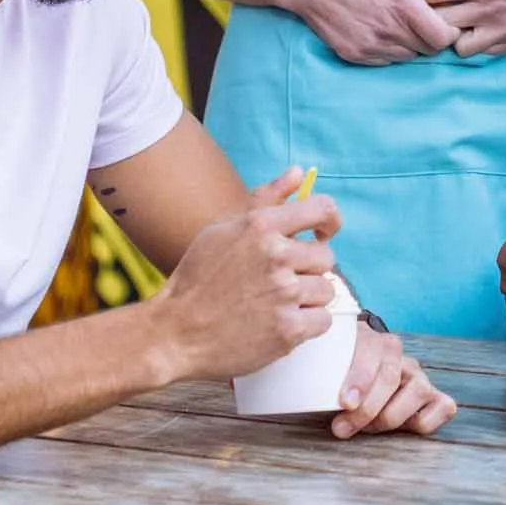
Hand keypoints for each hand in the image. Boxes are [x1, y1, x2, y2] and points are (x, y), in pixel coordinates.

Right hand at [152, 168, 342, 382]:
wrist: (175, 333)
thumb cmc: (198, 279)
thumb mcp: (223, 229)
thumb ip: (265, 199)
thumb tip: (297, 171)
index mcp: (260, 225)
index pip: (322, 208)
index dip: (330, 221)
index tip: (322, 234)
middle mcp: (275, 255)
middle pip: (326, 257)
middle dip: (308, 269)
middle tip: (281, 282)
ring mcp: (283, 293)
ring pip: (326, 290)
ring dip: (308, 299)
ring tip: (277, 304)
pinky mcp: (288, 329)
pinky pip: (323, 320)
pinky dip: (307, 325)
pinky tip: (281, 324)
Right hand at [283, 0, 458, 65]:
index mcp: (404, 5)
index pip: (443, 38)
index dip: (448, 33)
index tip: (444, 24)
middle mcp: (390, 30)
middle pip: (428, 50)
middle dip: (430, 38)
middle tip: (421, 24)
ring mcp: (372, 46)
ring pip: (407, 56)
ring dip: (409, 45)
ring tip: (396, 25)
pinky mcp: (356, 55)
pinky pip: (386, 60)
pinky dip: (388, 50)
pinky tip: (376, 31)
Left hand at [329, 326, 456, 439]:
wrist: (362, 376)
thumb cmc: (340, 378)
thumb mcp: (327, 370)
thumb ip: (320, 377)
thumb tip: (302, 396)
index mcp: (374, 341)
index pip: (372, 353)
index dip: (360, 378)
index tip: (344, 402)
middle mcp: (400, 356)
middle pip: (391, 377)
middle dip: (367, 408)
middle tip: (342, 427)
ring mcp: (420, 376)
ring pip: (419, 390)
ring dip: (391, 416)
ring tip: (368, 428)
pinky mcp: (434, 396)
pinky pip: (444, 406)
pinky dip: (425, 421)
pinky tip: (401, 428)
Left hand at [419, 0, 505, 58]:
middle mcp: (489, 11)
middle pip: (441, 24)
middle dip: (431, 17)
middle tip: (430, 11)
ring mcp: (502, 31)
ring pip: (459, 47)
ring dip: (454, 36)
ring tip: (457, 22)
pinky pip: (483, 52)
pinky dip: (476, 42)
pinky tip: (478, 29)